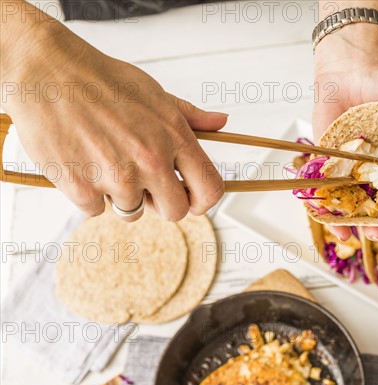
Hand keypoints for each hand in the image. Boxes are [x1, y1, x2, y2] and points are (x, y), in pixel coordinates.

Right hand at [1, 19, 224, 221]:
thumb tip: (221, 122)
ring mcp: (116, 176)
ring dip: (120, 195)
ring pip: (132, 212)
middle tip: (142, 184)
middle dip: (160, 203)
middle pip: (174, 212)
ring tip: (105, 161)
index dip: (202, 201)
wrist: (48, 72)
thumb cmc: (102, 81)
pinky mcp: (82, 188)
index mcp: (174, 136)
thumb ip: (190, 116)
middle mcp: (151, 160)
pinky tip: (82, 163)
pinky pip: (96, 210)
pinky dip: (88, 194)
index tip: (191, 200)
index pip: (210, 188)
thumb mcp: (155, 93)